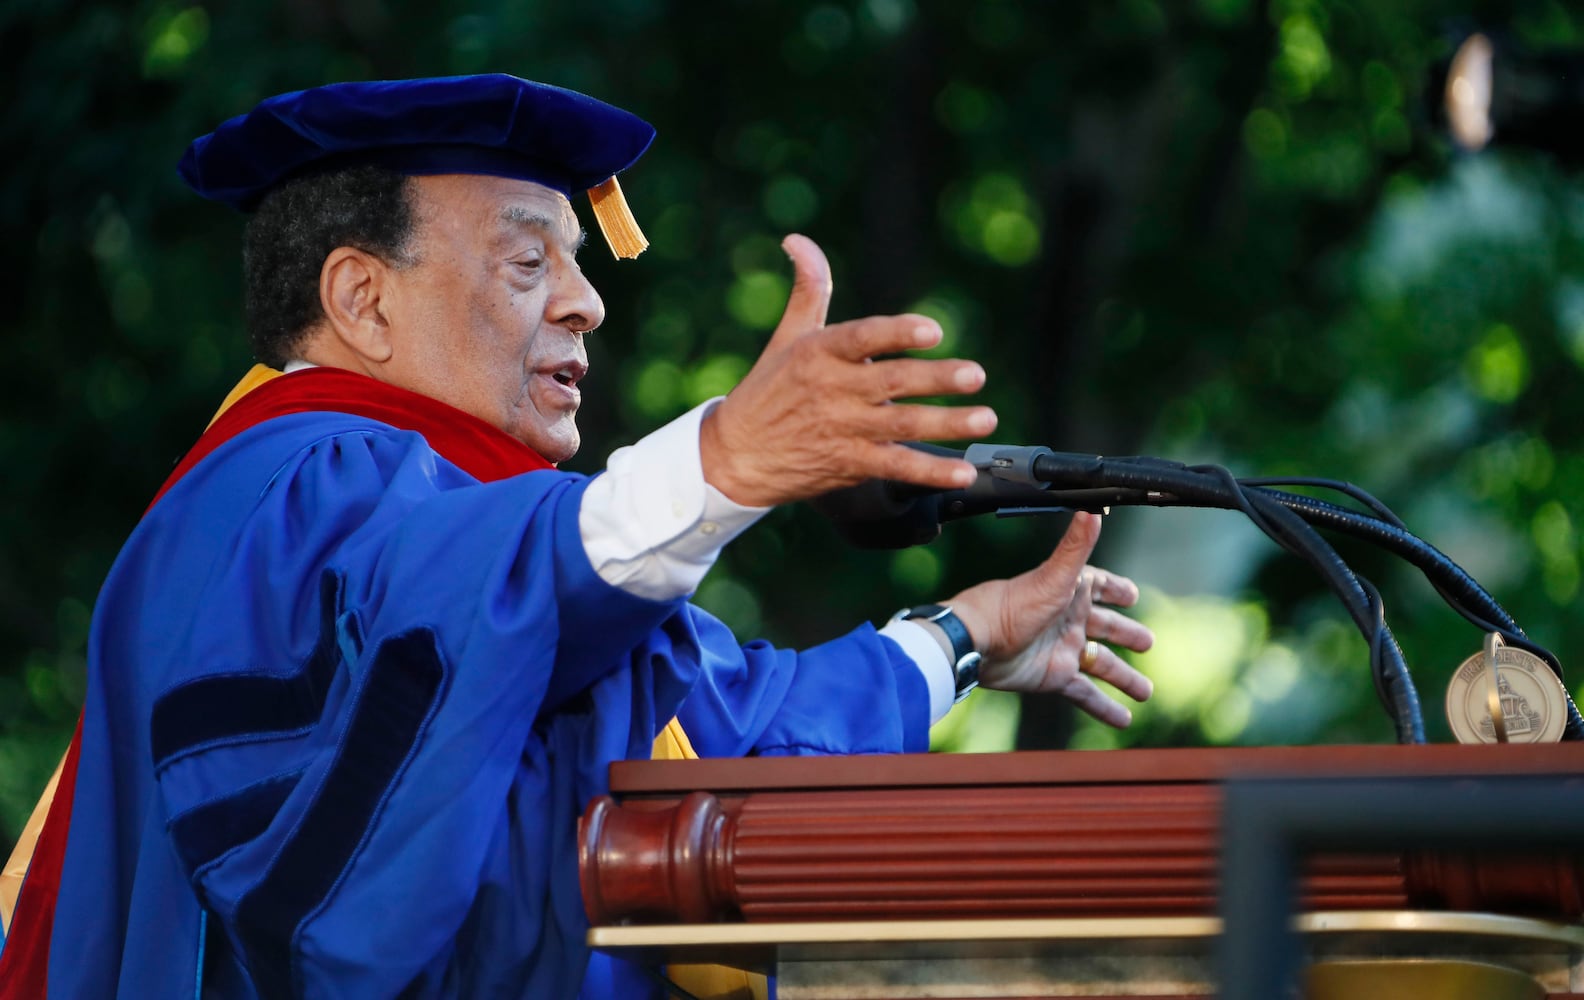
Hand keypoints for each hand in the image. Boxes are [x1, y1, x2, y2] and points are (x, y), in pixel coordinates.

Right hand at [699, 234, 997, 506]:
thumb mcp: (786, 337)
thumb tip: (798, 239)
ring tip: (985, 417)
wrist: (735, 456)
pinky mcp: (848, 464)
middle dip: (937, 378)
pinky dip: (931, 472)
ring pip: (902, 424)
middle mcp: (833, 390)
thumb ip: (808, 289)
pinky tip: (961, 473)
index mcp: (819, 353)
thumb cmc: (767, 391)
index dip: (898, 333)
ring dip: (947, 422)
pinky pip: (896, 467)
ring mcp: (843, 429)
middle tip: (976, 375)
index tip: (933, 331)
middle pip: (893, 381)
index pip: (862, 338)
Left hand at [948, 512, 1154, 726]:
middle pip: (1106, 628)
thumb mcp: (1053, 577)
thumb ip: (1075, 547)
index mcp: (1071, 590)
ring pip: (1102, 665)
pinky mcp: (1054, 677)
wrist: (978, 642)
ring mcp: (1063, 649)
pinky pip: (1086, 694)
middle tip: (1148, 642)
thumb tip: (1092, 510)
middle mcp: (1069, 619)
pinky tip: (1123, 719)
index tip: (1133, 594)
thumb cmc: (1012, 604)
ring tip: (1145, 691)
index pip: (1101, 585)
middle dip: (1127, 635)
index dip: (1117, 589)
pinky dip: (1105, 707)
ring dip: (1124, 678)